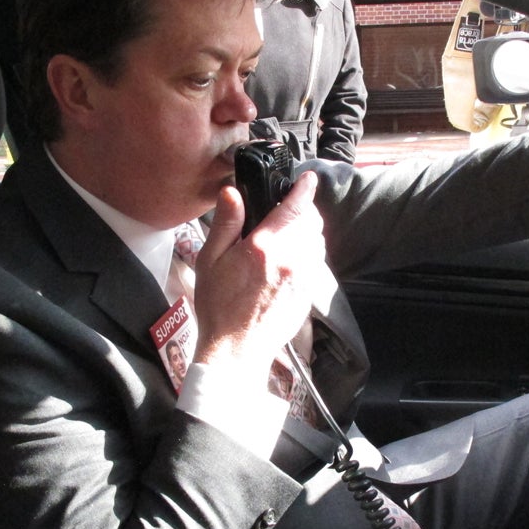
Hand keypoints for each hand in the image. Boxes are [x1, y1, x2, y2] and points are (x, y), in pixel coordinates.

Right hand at [190, 171, 324, 377]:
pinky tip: (290, 260)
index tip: (308, 179)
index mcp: (265, 247)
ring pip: (318, 242)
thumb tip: (233, 193)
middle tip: (290, 208)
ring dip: (309, 232)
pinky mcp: (308, 294)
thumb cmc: (219, 307)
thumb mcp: (211, 260)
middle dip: (304, 210)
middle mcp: (292, 259)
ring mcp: (303, 278)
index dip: (304, 188)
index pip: (295, 207)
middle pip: (312, 222)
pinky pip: (316, 264)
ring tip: (290, 233)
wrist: (236, 349)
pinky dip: (309, 253)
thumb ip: (226, 223)